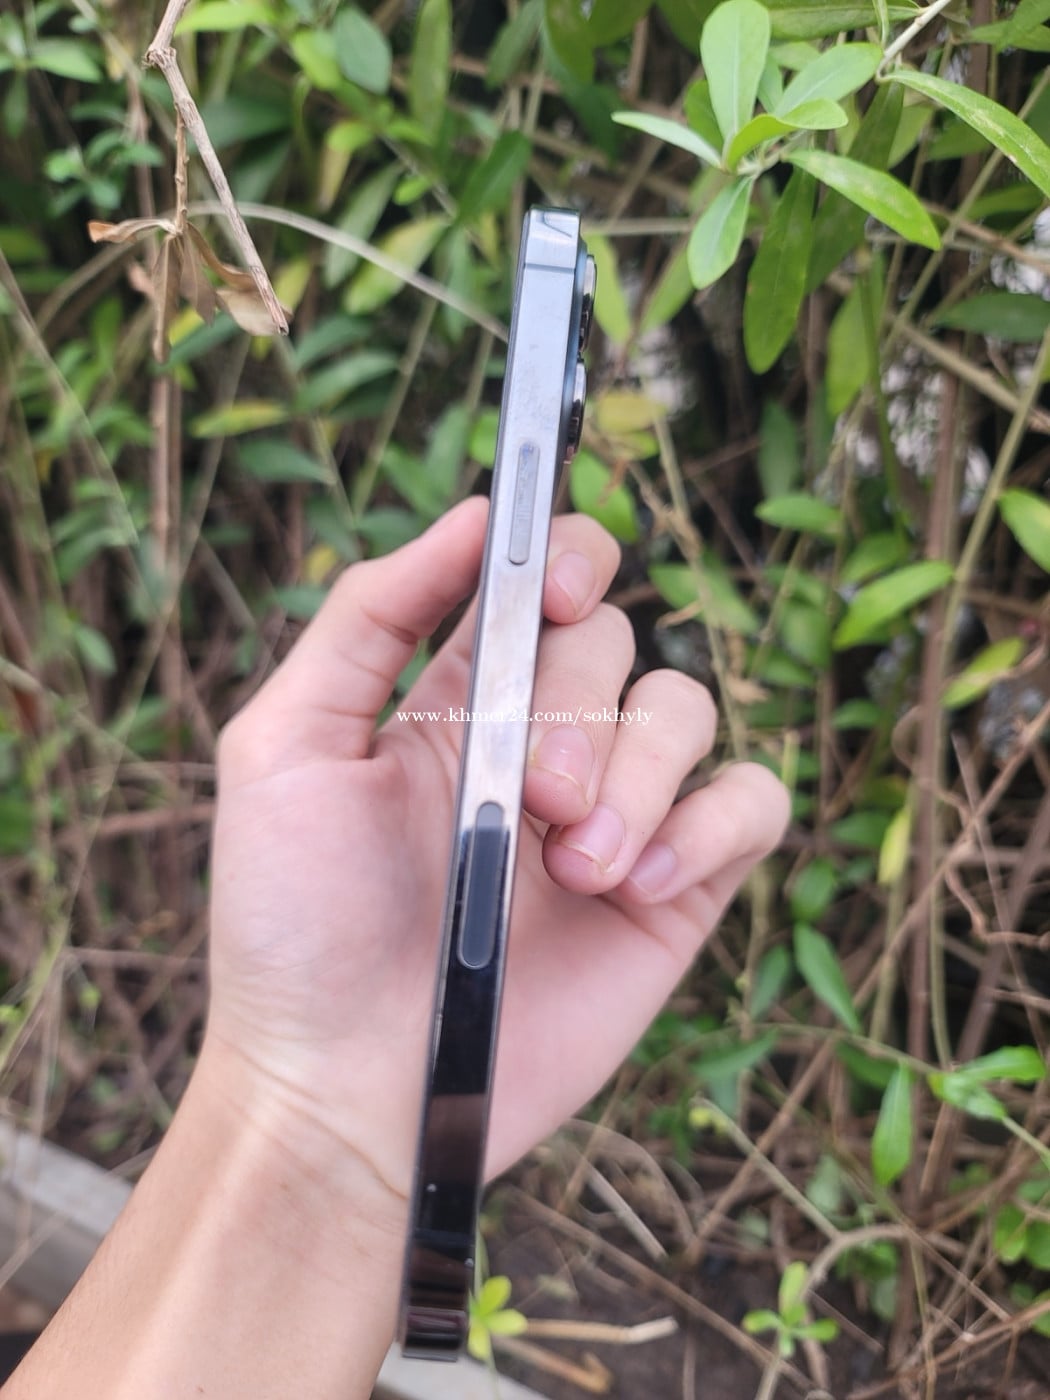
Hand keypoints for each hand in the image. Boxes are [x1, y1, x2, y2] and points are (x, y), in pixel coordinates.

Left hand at [204, 499, 788, 1227]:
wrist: (348, 1089)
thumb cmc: (293, 925)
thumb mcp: (285, 747)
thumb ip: (366, 617)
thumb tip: (473, 516)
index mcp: (458, 700)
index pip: (547, 584)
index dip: (569, 559)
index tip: (558, 588)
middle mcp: (542, 742)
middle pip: (617, 642)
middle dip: (579, 707)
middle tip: (530, 795)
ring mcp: (615, 814)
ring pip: (689, 710)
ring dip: (640, 775)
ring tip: (577, 866)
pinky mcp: (674, 890)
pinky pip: (749, 804)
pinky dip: (711, 824)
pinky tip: (636, 885)